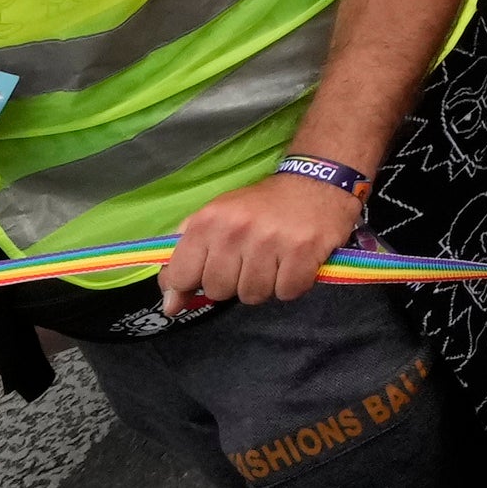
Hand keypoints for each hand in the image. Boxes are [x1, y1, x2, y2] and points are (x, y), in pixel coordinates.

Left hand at [154, 167, 365, 311]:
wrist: (316, 180)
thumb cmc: (261, 205)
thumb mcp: (215, 220)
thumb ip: (186, 260)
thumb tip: (169, 306)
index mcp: (208, 221)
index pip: (181, 277)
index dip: (193, 282)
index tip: (210, 271)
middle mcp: (235, 231)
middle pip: (219, 291)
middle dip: (234, 282)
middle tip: (251, 260)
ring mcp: (271, 241)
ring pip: (253, 296)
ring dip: (265, 285)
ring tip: (275, 261)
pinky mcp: (304, 251)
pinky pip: (287, 292)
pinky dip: (292, 284)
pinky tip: (295, 263)